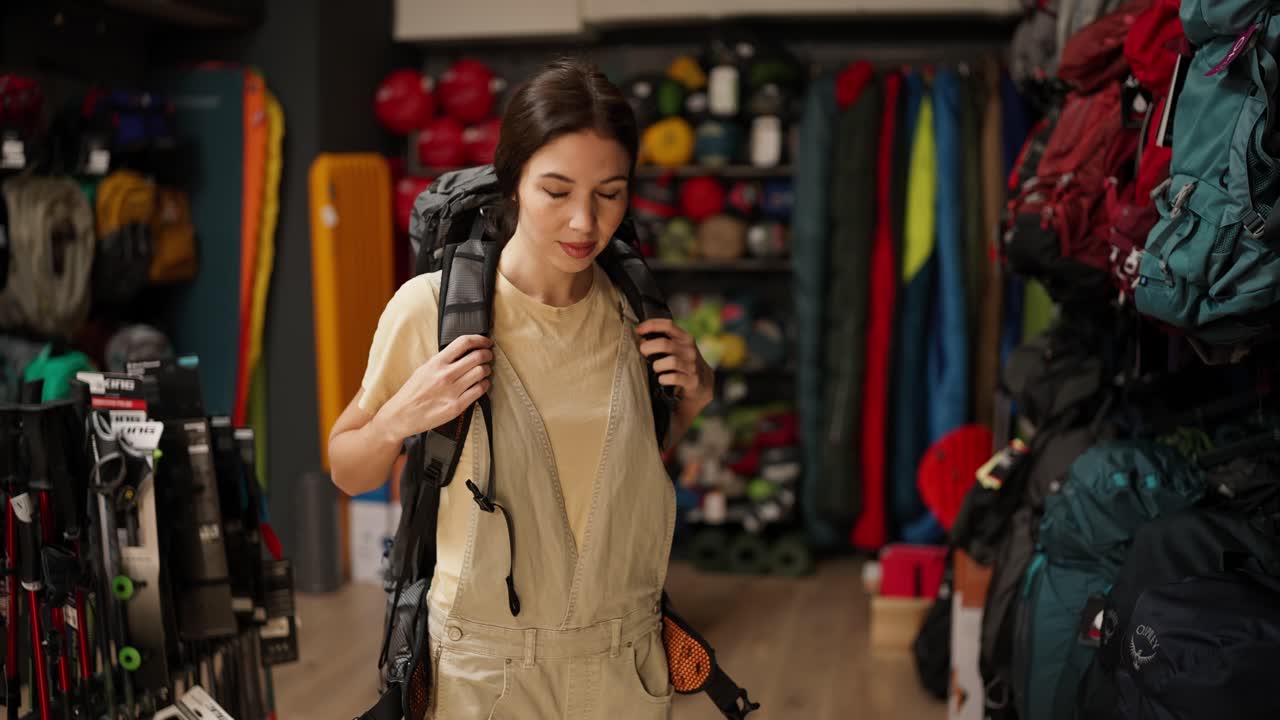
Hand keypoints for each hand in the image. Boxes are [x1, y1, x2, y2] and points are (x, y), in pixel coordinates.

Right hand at [374, 334, 493, 440]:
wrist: (401, 415)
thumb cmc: (412, 392)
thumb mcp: (424, 369)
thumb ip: (443, 361)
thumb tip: (464, 352)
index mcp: (436, 363)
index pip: (463, 342)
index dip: (479, 339)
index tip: (486, 342)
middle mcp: (445, 375)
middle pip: (477, 357)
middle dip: (487, 354)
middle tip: (489, 356)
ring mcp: (452, 391)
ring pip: (481, 372)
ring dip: (487, 370)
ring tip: (485, 371)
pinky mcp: (457, 406)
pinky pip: (479, 390)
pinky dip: (484, 385)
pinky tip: (481, 384)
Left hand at [636, 319, 713, 411]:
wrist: (704, 384)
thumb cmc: (685, 364)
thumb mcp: (678, 349)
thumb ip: (663, 342)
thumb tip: (642, 340)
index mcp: (685, 338)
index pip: (668, 325)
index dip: (651, 325)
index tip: (638, 330)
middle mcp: (689, 350)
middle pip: (664, 344)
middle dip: (648, 348)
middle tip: (643, 352)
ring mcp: (691, 365)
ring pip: (670, 361)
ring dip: (657, 366)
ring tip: (655, 368)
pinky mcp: (692, 380)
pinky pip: (673, 377)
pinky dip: (664, 378)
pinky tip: (662, 379)